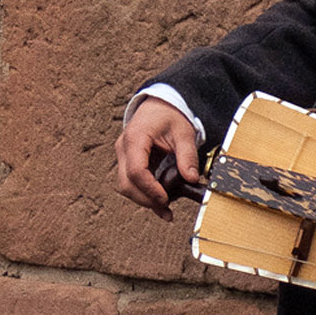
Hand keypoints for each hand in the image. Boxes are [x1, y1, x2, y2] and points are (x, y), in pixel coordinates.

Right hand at [115, 97, 201, 221]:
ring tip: (165, 210)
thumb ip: (187, 156)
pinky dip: (143, 194)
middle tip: (166, 209)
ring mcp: (123, 155)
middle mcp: (123, 148)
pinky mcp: (128, 161)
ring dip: (143, 199)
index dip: (149, 189)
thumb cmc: (170, 115)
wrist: (160, 104)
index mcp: (135, 138)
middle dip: (145, 199)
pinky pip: (131, 182)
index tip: (165, 199)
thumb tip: (191, 178)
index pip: (136, 171)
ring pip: (125, 186)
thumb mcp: (183, 132)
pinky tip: (160, 203)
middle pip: (126, 183)